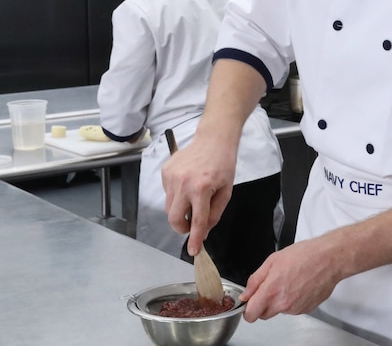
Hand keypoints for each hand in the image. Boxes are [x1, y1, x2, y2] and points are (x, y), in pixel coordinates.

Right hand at [161, 139, 234, 254]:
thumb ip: (214, 214)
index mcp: (201, 189)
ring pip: (169, 207)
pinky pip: (167, 193)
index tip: (193, 251)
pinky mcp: (165, 171)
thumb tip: (204, 231)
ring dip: (180, 210)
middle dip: (182, 227)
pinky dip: (176, 196)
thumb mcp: (226, 192)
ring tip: (193, 198)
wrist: (213, 140)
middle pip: (174, 219)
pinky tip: (187, 185)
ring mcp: (171, 176)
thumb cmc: (223, 164)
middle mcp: (183, 183)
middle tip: (193, 225)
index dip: (195, 239)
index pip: (197, 221)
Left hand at [239, 236, 343, 321]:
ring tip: (288, 281)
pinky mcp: (306, 309)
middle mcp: (283, 304)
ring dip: (279, 301)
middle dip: (262, 304)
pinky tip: (298, 285)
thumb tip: (246, 294)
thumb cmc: (304, 255)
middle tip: (270, 287)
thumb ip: (255, 280)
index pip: (251, 314)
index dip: (247, 309)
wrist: (328, 259)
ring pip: (279, 311)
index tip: (249, 303)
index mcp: (272, 290)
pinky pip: (293, 309)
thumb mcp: (272, 261)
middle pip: (264, 315)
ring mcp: (295, 308)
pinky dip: (292, 300)